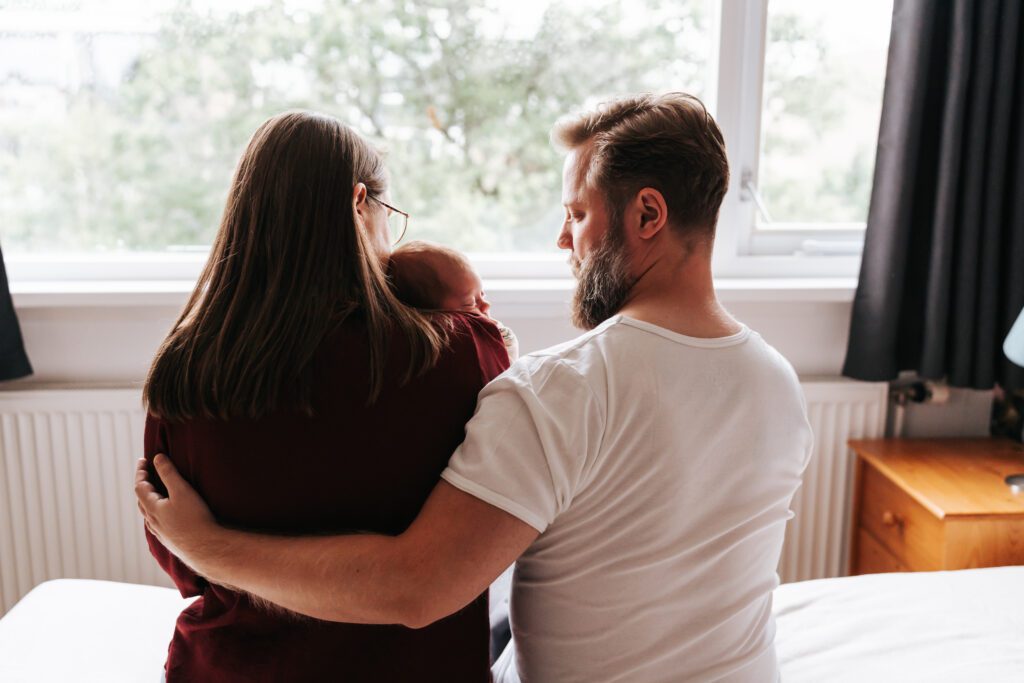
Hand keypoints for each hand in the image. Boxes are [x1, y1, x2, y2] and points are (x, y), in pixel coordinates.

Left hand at [135, 454, 219, 573]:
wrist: (205, 548)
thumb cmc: (194, 518)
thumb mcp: (182, 490)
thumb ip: (169, 473)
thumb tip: (157, 458)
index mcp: (152, 508)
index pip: (139, 486)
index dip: (140, 471)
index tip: (143, 460)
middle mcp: (152, 521)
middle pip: (141, 500)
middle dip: (143, 484)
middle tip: (148, 473)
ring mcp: (160, 532)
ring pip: (148, 513)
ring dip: (148, 499)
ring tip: (154, 492)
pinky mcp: (168, 540)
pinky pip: (156, 523)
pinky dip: (156, 512)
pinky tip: (164, 515)